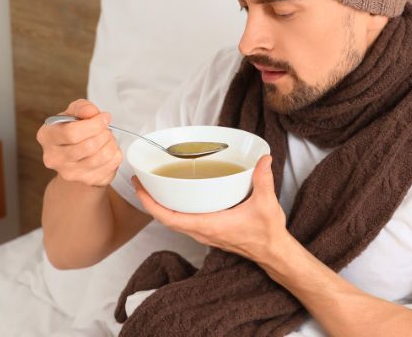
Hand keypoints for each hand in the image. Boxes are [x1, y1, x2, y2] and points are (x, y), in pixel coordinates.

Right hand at [36, 99, 122, 186]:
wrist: (73, 158)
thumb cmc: (72, 133)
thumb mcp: (73, 113)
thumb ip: (82, 108)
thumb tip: (91, 112)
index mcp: (47, 137)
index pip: (71, 133)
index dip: (94, 124)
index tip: (103, 118)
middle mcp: (54, 158)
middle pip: (88, 146)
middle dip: (104, 133)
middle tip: (106, 128)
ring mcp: (70, 173)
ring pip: (101, 157)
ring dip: (111, 143)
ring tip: (108, 138)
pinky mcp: (87, 181)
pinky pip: (110, 166)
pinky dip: (115, 154)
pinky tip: (109, 149)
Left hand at [133, 155, 288, 261]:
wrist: (272, 252)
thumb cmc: (267, 233)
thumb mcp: (266, 204)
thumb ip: (263, 180)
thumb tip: (263, 159)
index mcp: (208, 225)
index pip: (168, 218)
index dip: (150, 203)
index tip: (139, 187)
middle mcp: (201, 232)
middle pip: (165, 219)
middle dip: (149, 201)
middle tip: (140, 180)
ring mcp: (204, 233)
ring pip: (173, 221)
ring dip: (160, 206)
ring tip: (152, 186)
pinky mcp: (208, 232)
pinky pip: (183, 222)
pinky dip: (173, 210)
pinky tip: (175, 196)